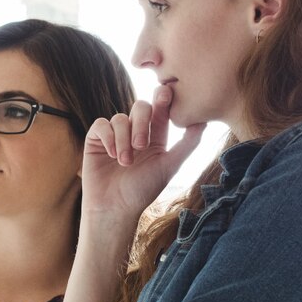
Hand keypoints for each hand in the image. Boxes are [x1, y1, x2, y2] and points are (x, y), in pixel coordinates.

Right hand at [81, 83, 205, 224]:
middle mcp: (136, 131)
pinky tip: (112, 156)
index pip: (161, 109)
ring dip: (124, 140)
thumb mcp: (169, 166)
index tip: (166, 94)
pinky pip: (102, 124)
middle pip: (141, 107)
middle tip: (142, 146)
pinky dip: (108, 138)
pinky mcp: (96, 139)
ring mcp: (116, 134)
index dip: (163, 98)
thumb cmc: (143, 190)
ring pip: (121, 118)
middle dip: (142, 123)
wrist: (114, 208)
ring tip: (125, 163)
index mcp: (155, 135)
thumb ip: (187, 144)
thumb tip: (204, 121)